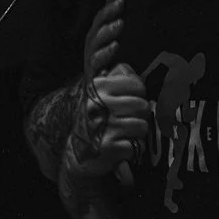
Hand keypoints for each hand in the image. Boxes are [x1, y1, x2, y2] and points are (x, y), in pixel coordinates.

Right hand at [61, 63, 150, 179]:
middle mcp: (100, 104)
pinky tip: (121, 147)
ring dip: (137, 133)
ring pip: (142, 126)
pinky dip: (134, 149)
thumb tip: (127, 65)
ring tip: (124, 134)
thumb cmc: (91, 119)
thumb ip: (113, 77)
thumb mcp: (95, 93)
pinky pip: (138, 145)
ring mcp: (105, 127)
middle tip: (128, 120)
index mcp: (98, 87)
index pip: (137, 85)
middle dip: (140, 115)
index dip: (138, 95)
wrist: (75, 153)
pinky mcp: (110, 148)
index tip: (130, 102)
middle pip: (142, 106)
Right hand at [82, 0, 124, 79]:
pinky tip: (111, 61)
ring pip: (96, 53)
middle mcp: (90, 47)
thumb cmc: (101, 54)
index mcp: (94, 35)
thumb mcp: (105, 32)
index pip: (100, 20)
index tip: (121, 1)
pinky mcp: (94, 77)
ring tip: (117, 41)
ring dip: (106, 45)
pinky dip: (103, 66)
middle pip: (96, 34)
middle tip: (121, 21)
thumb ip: (109, 13)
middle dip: (108, 26)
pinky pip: (98, 72)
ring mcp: (91, 62)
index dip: (108, 10)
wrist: (93, 83)